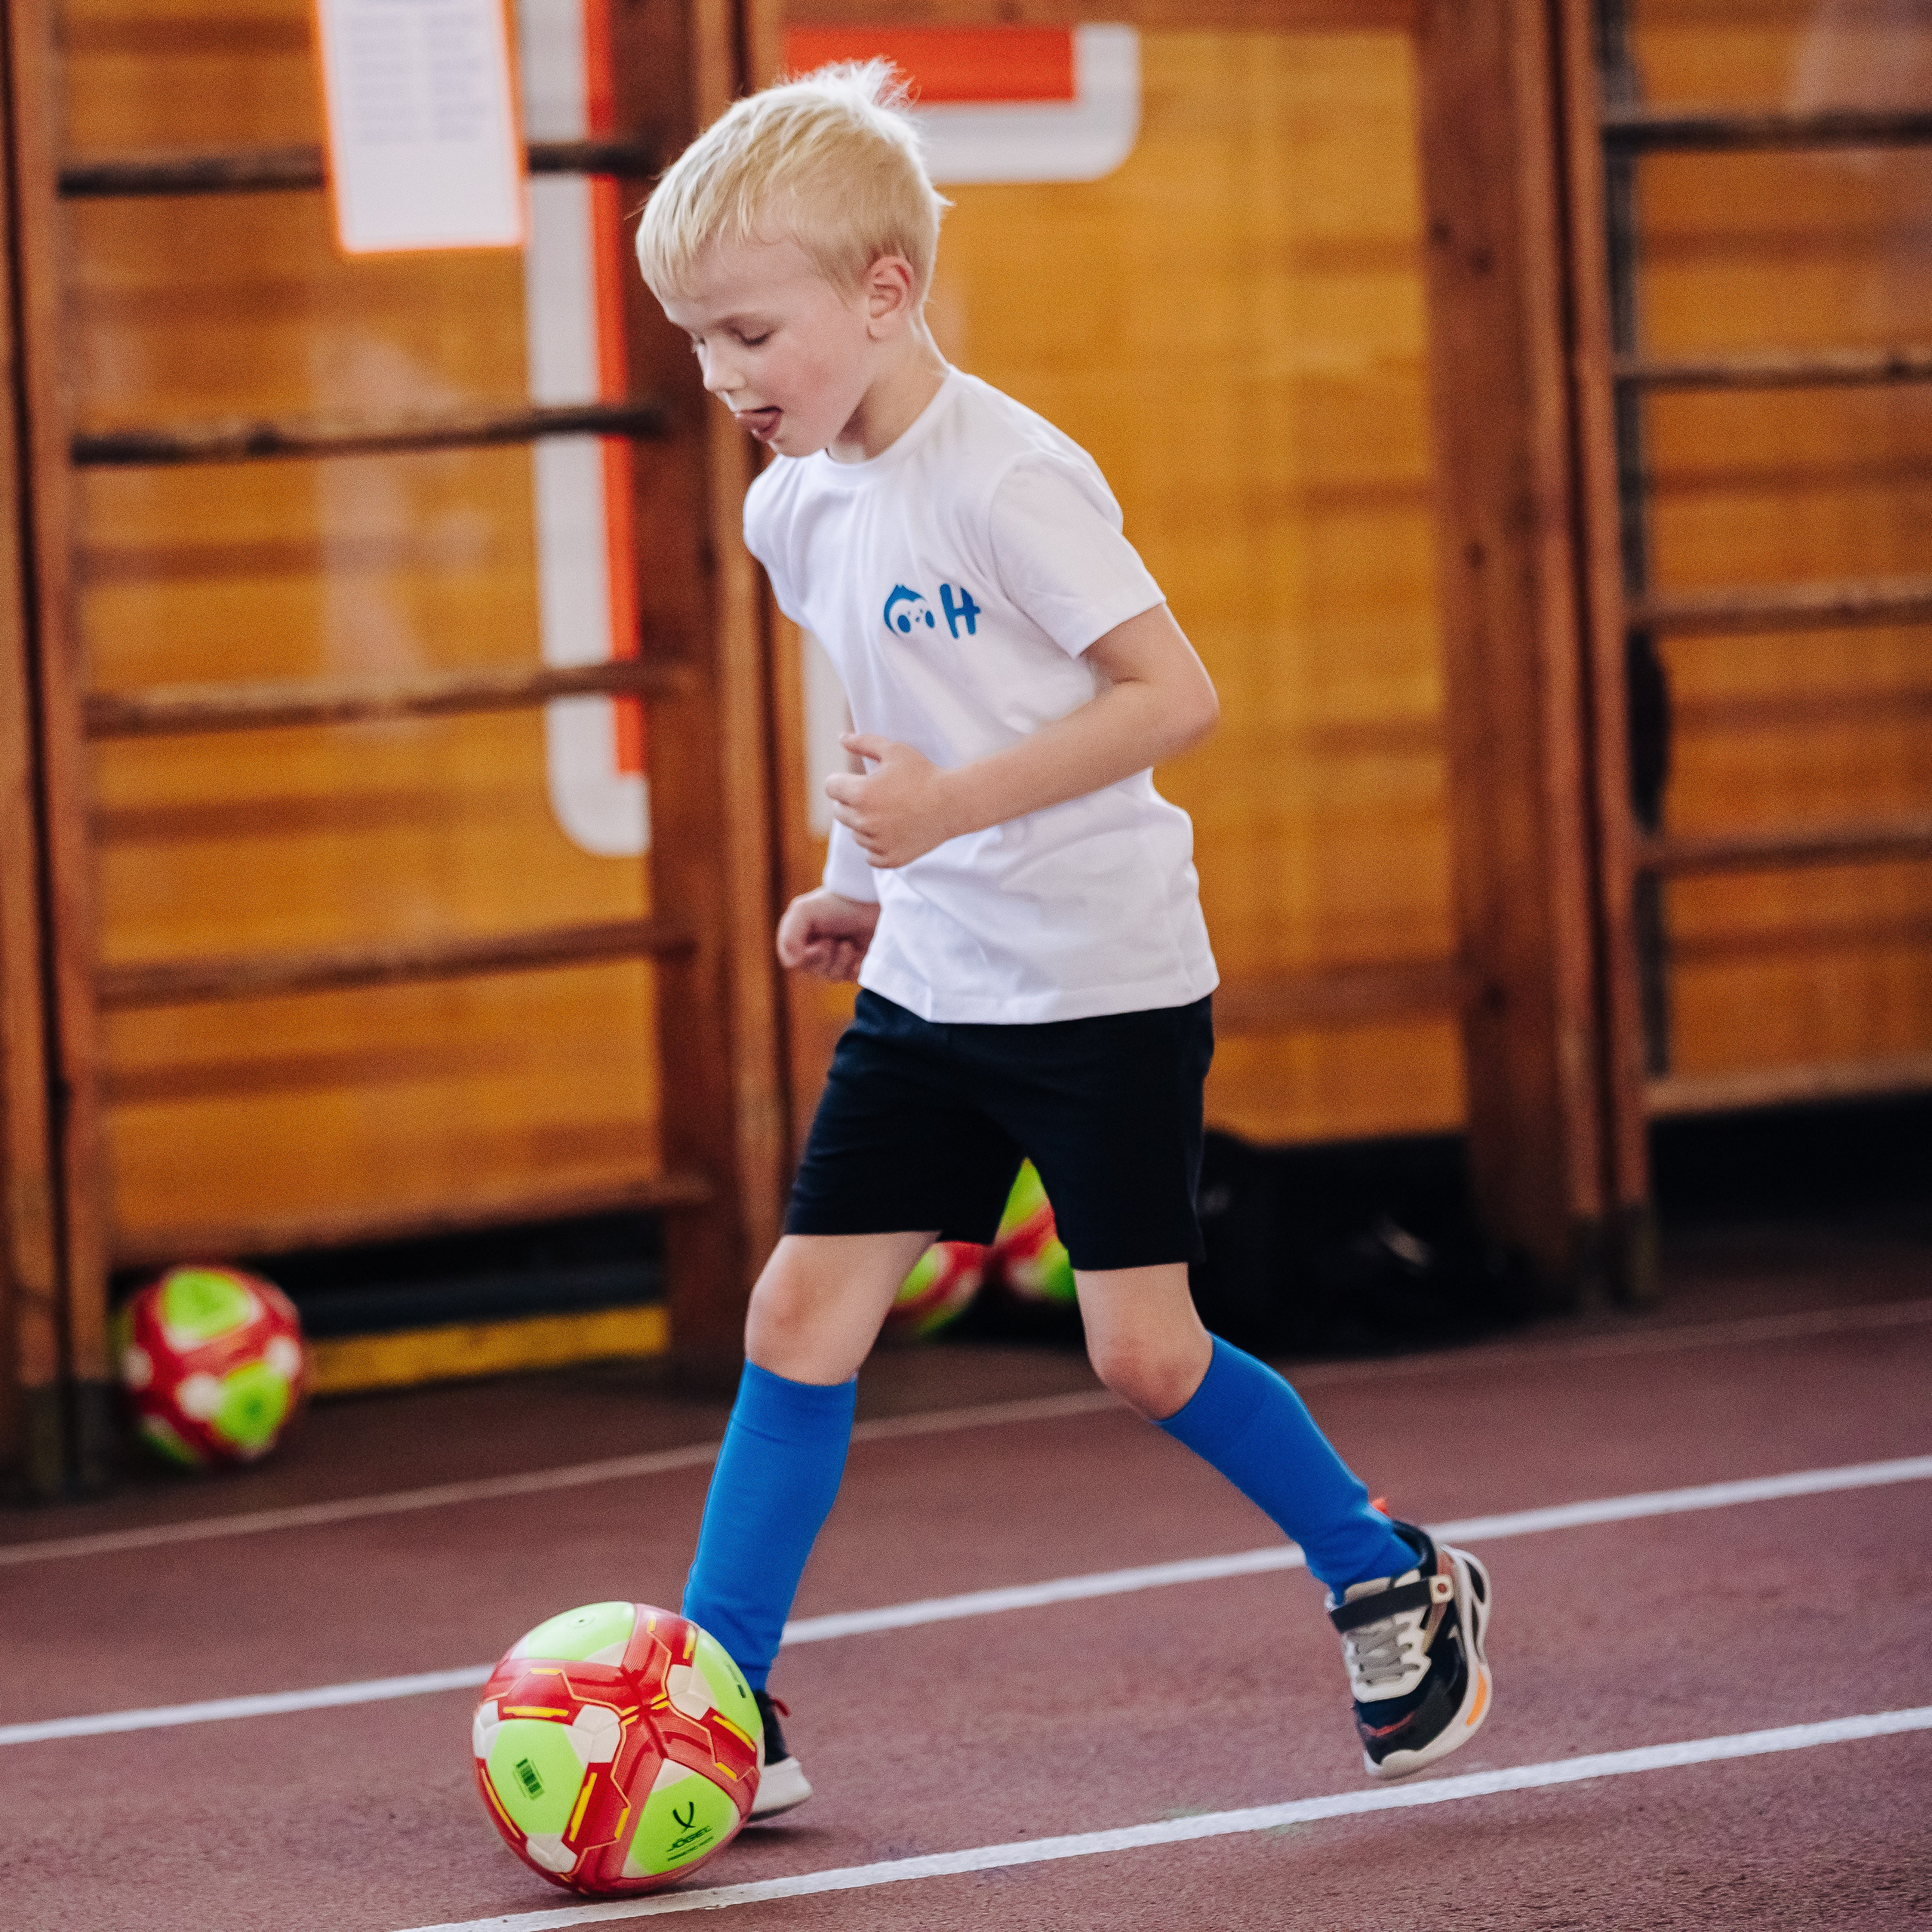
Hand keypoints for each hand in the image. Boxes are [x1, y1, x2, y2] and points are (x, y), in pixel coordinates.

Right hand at [775, 888, 879, 981]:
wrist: (869, 901)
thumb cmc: (835, 904)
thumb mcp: (803, 911)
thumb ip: (789, 938)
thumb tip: (794, 964)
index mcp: (798, 939)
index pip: (793, 962)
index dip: (806, 957)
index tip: (820, 943)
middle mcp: (815, 952)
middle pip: (813, 972)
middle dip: (825, 956)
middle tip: (833, 939)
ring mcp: (836, 961)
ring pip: (832, 977)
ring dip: (841, 959)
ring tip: (848, 943)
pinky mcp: (855, 967)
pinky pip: (852, 979)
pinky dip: (855, 968)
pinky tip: (858, 953)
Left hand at [824, 734, 960, 868]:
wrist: (954, 803)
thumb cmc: (924, 773)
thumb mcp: (894, 751)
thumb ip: (864, 743)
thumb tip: (841, 738)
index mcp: (861, 793)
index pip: (831, 787)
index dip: (843, 781)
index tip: (859, 781)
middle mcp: (865, 821)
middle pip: (839, 812)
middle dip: (852, 802)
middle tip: (878, 796)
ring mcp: (877, 843)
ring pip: (855, 834)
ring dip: (865, 824)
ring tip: (890, 813)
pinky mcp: (890, 858)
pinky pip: (870, 855)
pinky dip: (878, 846)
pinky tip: (893, 832)